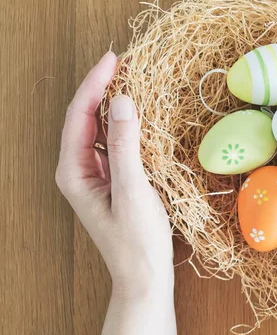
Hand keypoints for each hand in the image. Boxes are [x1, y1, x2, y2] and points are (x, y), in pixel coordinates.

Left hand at [56, 51, 172, 296]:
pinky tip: (138, 113)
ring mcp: (94, 174)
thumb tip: (123, 101)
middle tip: (124, 62)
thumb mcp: (133, 190)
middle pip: (84, 117)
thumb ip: (125, 146)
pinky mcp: (112, 179)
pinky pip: (113, 141)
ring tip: (131, 79)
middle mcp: (78, 169)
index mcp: (74, 171)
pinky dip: (124, 123)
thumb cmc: (137, 240)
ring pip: (98, 128)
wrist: (144, 276)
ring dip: (112, 103)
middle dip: (101, 88)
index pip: (79, 116)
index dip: (94, 84)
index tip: (114, 58)